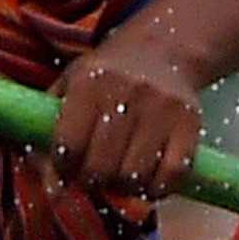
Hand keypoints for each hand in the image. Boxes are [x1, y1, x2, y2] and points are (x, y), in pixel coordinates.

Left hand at [43, 35, 208, 201]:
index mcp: (88, 82)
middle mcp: (126, 92)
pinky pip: (172, 174)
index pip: (68, 146)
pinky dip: (157, 188)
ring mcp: (161, 108)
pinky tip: (147, 181)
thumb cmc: (105, 77)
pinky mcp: (190, 122)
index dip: (62, 169)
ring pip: (134, 177)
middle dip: (91, 183)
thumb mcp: (69, 86)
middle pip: (100, 167)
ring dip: (122, 189)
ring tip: (118, 179)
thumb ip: (49, 133)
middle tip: (93, 179)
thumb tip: (51, 190)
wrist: (162, 49)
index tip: (66, 170)